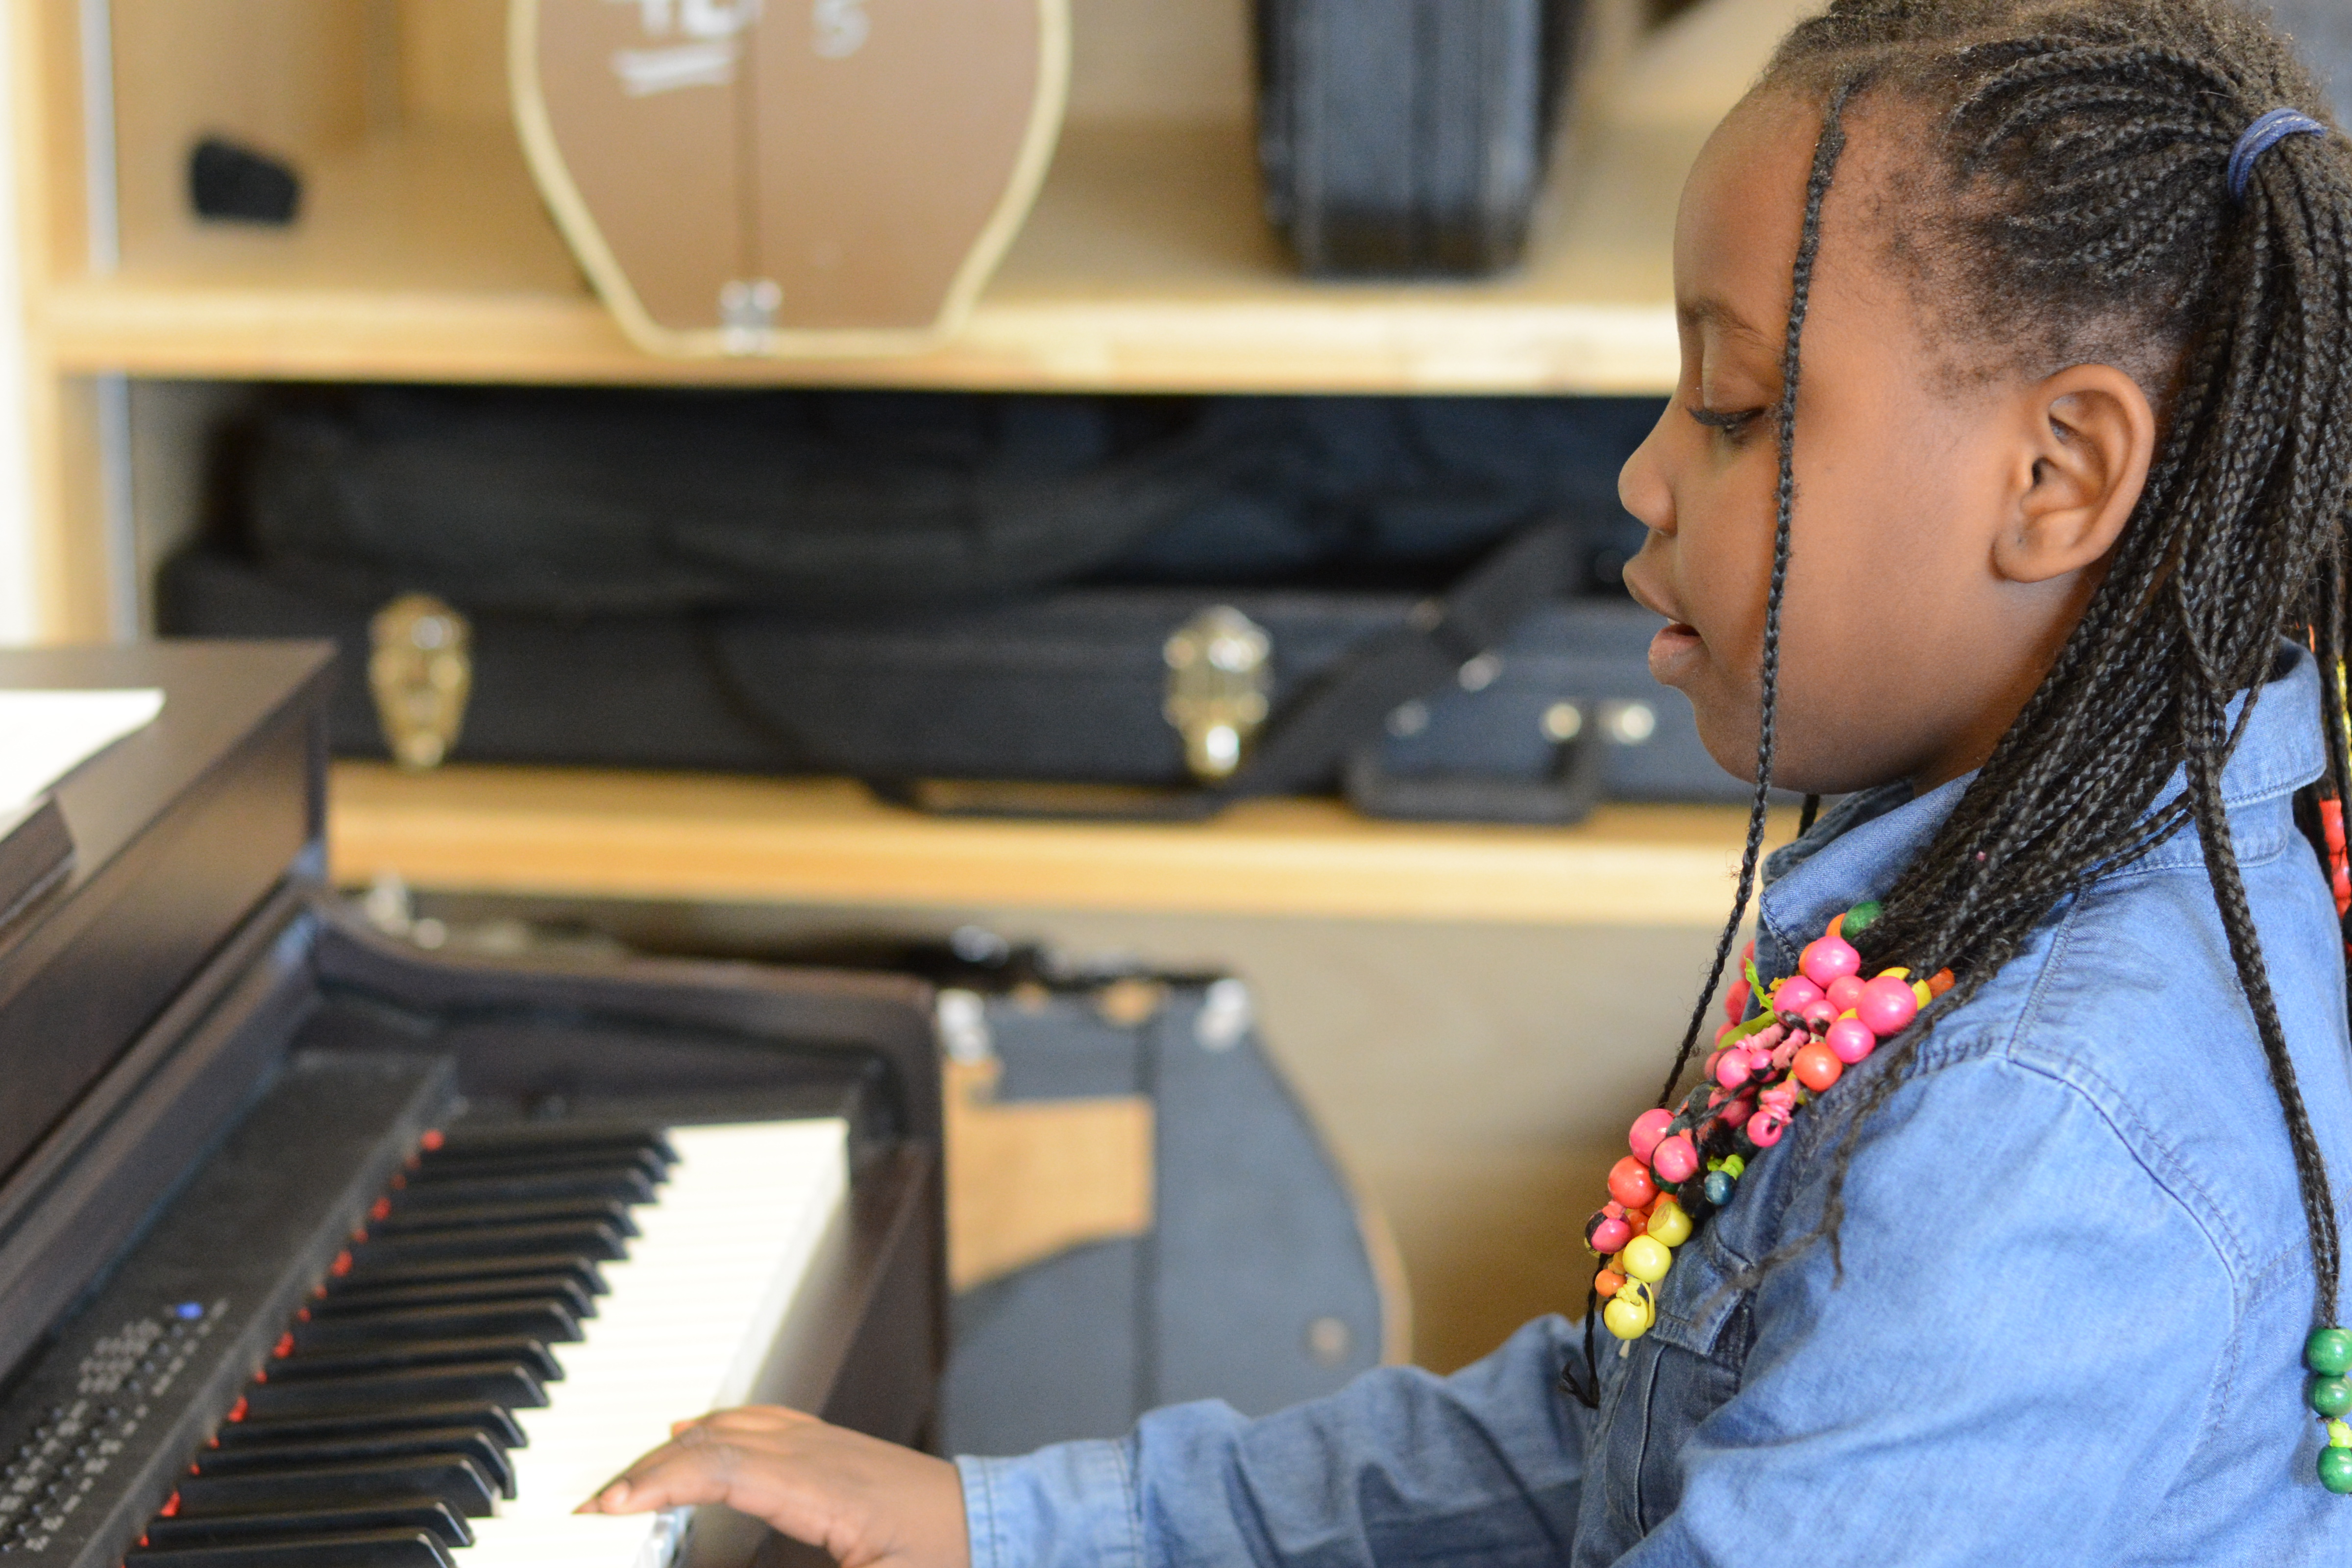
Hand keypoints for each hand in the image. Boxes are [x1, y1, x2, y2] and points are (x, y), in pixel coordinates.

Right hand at [577, 1406, 969, 1567]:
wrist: (1006, 1527)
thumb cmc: (949, 1561)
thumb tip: (723, 1561)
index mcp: (827, 1487)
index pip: (722, 1467)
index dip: (657, 1484)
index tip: (606, 1508)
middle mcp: (822, 1453)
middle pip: (715, 1441)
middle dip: (646, 1470)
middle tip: (592, 1508)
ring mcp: (829, 1443)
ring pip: (732, 1426)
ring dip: (672, 1450)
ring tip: (622, 1485)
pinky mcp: (835, 1448)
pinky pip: (760, 1422)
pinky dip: (712, 1427)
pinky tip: (688, 1434)